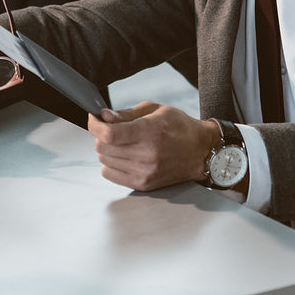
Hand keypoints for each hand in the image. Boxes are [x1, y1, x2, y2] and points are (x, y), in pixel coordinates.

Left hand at [87, 102, 217, 190]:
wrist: (200, 151)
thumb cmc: (179, 127)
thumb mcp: (155, 110)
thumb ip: (126, 114)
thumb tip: (103, 116)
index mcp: (150, 132)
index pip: (109, 134)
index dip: (95, 126)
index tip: (94, 120)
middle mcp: (147, 155)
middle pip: (103, 148)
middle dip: (101, 136)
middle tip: (111, 130)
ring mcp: (145, 172)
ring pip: (104, 161)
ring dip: (107, 151)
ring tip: (122, 144)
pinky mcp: (143, 184)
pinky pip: (110, 175)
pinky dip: (111, 165)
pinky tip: (123, 157)